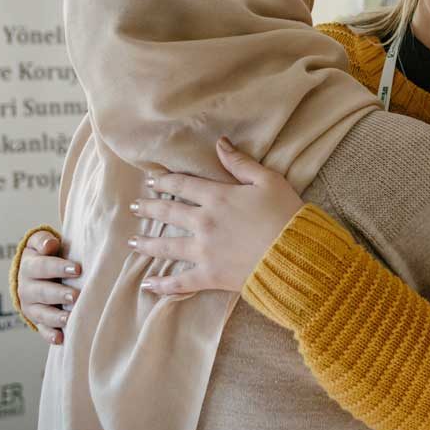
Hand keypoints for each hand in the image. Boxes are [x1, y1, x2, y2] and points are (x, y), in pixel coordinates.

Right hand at [17, 230, 81, 344]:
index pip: (42, 267)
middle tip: (75, 296)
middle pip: (41, 292)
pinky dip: (50, 335)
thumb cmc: (45, 254)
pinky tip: (60, 339)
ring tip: (68, 318)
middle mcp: (27, 288)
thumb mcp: (39, 242)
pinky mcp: (37, 320)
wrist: (34, 272)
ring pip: (41, 313)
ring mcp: (31, 306)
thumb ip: (42, 240)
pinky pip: (42, 330)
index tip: (77, 269)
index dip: (58, 268)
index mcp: (29, 267)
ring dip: (54, 317)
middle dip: (58, 294)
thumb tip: (49, 244)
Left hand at [128, 137, 304, 294]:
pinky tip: (147, 285)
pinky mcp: (210, 275)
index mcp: (218, 197)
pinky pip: (180, 282)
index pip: (183, 185)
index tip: (152, 180)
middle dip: (149, 207)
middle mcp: (204, 222)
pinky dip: (163, 285)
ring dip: (148, 243)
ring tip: (133, 241)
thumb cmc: (286, 214)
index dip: (166, 180)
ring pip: (167, 245)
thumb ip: (240, 163)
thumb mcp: (268, 180)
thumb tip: (219, 143)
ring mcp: (204, 251)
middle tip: (134, 207)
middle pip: (169, 212)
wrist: (296, 254)